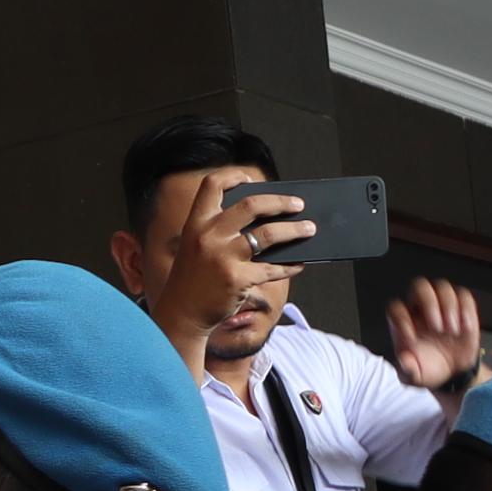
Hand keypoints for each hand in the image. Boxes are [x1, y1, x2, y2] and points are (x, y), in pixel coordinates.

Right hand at [141, 171, 307, 365]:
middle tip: (298, 204)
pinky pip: (272, 268)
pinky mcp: (237, 279)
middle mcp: (208, 236)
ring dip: (294, 230)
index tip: (250, 178)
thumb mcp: (196, 247)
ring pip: (267, 234)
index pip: (212, 185)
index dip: (233, 176)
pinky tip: (299, 263)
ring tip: (309, 229)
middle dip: (280, 202)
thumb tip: (266, 220)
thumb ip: (221, 231)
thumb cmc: (193, 279)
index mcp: (195, 223)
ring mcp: (223, 257)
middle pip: (251, 205)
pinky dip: (290, 266)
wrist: (181, 314)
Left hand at [379, 276, 484, 391]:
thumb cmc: (429, 370)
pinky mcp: (462, 308)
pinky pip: (464, 296)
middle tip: (438, 328)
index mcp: (403, 323)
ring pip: (442, 287)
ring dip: (449, 307)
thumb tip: (405, 362)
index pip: (396, 308)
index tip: (412, 340)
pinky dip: (466, 310)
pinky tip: (465, 328)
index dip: (401, 320)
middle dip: (429, 304)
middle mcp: (421, 310)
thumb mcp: (414, 377)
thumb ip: (407, 371)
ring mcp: (442, 306)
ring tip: (452, 331)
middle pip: (419, 287)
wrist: (454, 373)